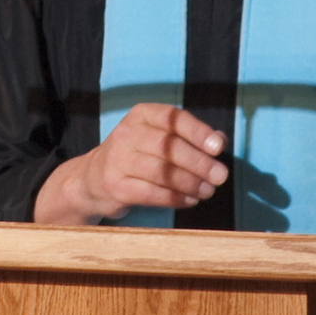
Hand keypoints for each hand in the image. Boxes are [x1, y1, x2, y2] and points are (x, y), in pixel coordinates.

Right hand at [33, 103, 227, 224]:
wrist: (93, 178)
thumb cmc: (138, 153)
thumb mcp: (159, 136)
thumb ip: (190, 136)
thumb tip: (220, 141)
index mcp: (142, 114)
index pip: (173, 118)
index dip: (198, 132)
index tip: (218, 147)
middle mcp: (127, 133)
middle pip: (169, 147)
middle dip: (199, 163)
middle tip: (221, 176)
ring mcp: (118, 160)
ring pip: (161, 172)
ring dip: (190, 183)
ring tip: (208, 191)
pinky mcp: (115, 186)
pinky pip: (151, 193)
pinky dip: (175, 198)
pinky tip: (190, 200)